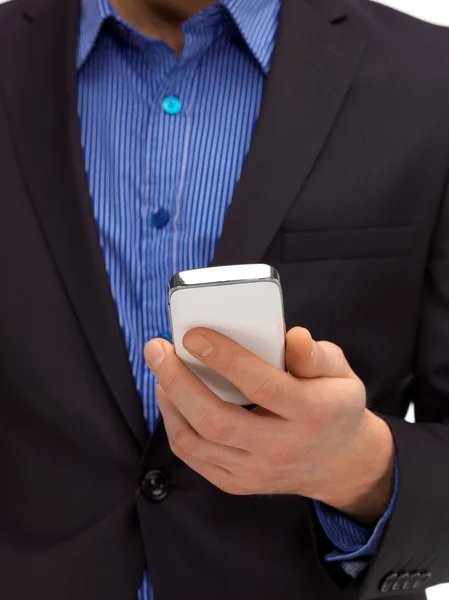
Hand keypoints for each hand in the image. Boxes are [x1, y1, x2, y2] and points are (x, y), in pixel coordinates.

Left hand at [144, 327, 394, 522]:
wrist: (338, 464)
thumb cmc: (334, 406)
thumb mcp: (339, 372)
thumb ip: (314, 354)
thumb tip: (291, 335)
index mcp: (312, 413)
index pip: (262, 386)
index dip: (224, 359)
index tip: (193, 335)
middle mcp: (282, 447)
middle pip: (217, 420)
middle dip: (178, 381)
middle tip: (157, 349)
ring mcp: (257, 471)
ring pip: (198, 441)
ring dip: (170, 402)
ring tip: (160, 369)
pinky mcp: (239, 483)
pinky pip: (195, 457)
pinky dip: (175, 425)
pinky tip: (171, 398)